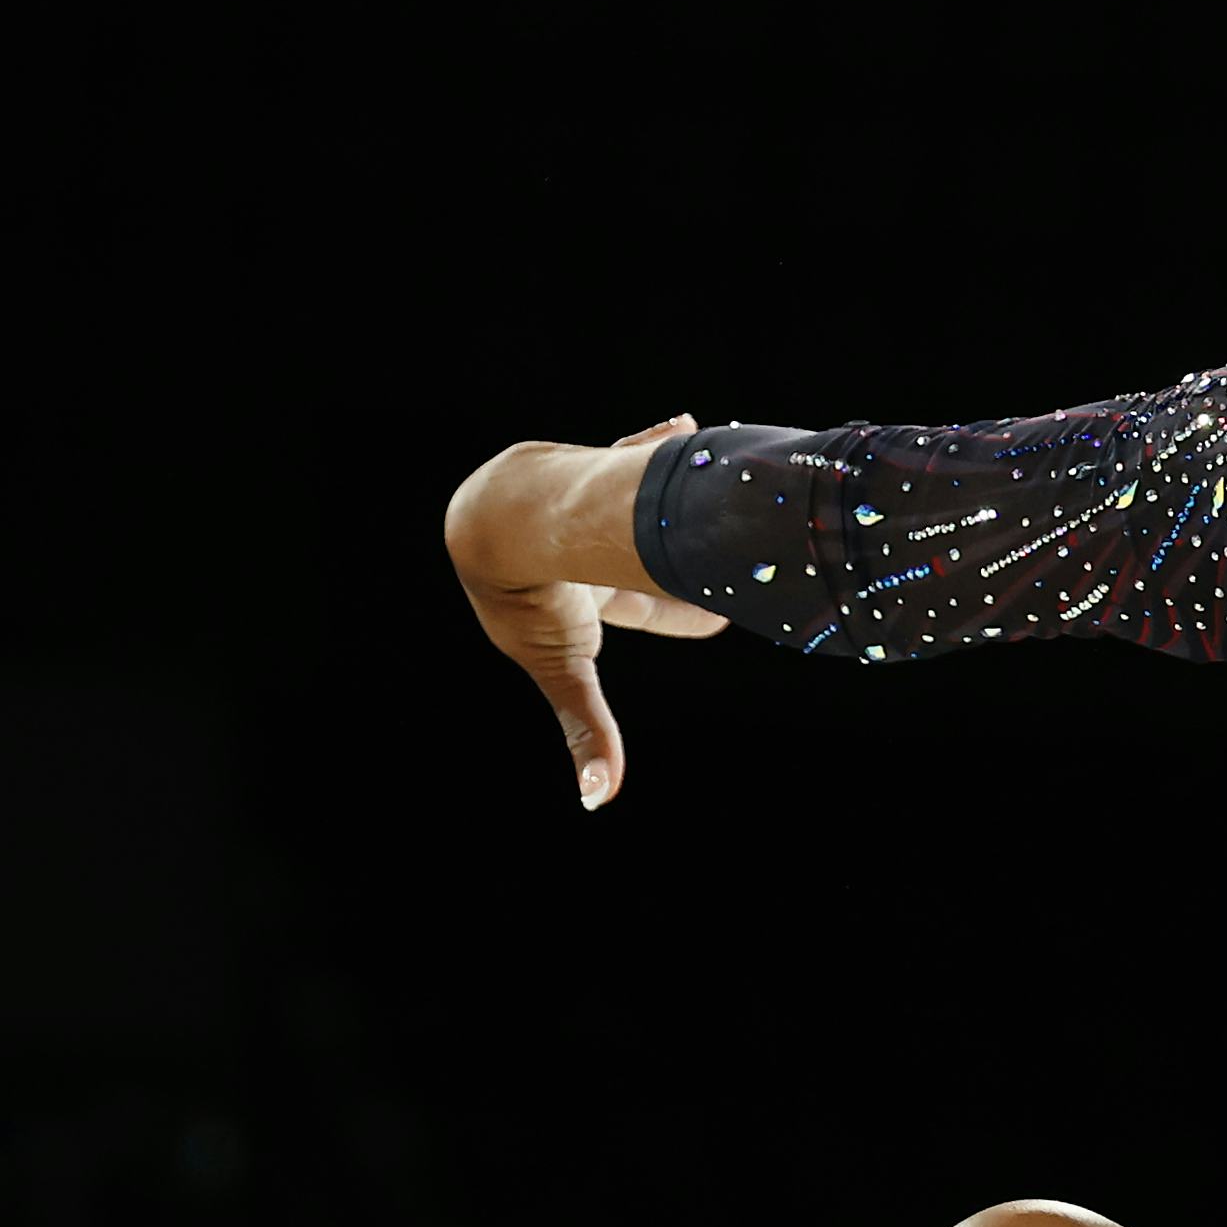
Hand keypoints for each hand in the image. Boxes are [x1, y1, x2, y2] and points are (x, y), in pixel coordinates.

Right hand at [445, 415, 724, 810]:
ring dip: (657, 502)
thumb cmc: (528, 594)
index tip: (724, 619)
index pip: (633, 611)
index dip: (675, 614)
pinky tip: (688, 425)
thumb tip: (598, 800)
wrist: (500, 516)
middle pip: (634, 557)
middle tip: (727, 561)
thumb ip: (588, 727)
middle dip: (673, 558)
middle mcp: (572, 552)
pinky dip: (649, 443)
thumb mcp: (565, 667)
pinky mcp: (570, 469)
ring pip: (625, 506)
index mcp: (571, 597)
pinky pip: (618, 452)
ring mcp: (570, 509)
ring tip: (703, 487)